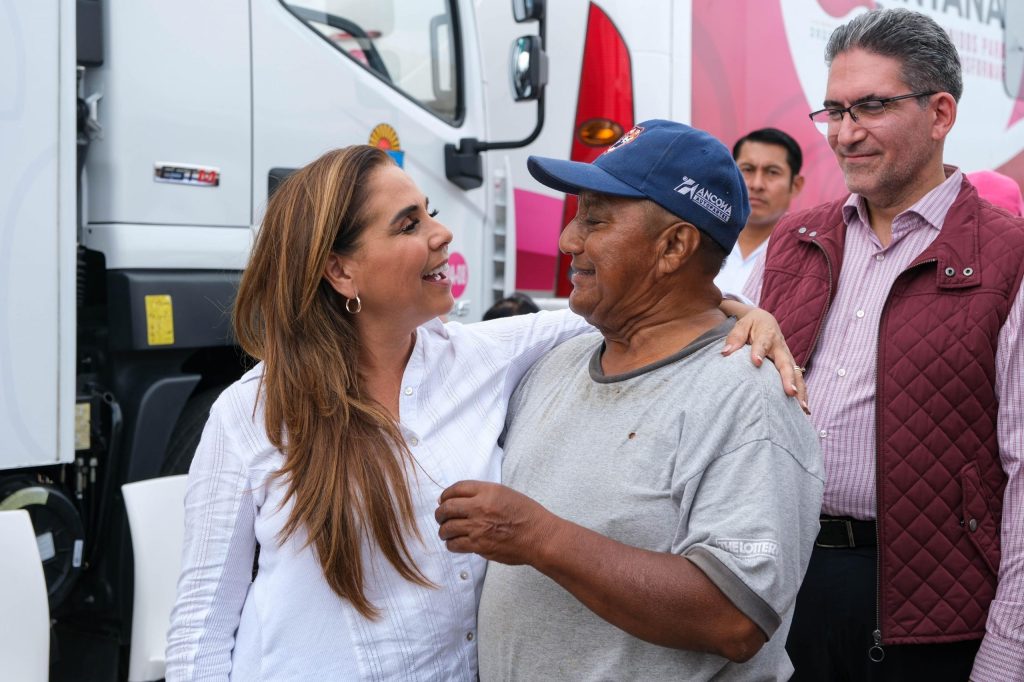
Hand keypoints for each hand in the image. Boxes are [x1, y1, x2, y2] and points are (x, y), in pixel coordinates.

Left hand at [435, 480, 554, 564]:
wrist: (539, 537)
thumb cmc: (527, 515)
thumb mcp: (506, 494)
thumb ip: (484, 494)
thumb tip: (462, 501)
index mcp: (488, 491)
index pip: (456, 488)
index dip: (445, 494)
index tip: (443, 499)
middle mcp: (480, 507)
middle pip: (447, 508)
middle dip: (440, 513)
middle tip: (440, 517)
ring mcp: (478, 527)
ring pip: (448, 528)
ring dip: (443, 530)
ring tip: (445, 532)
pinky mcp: (479, 545)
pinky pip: (455, 544)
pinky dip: (451, 544)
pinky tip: (454, 543)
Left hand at [722, 307, 809, 413]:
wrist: (766, 321)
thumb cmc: (751, 325)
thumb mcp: (741, 325)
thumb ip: (735, 338)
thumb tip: (725, 352)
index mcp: (767, 335)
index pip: (762, 344)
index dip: (759, 352)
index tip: (756, 362)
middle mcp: (780, 348)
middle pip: (786, 363)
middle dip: (788, 378)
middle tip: (790, 392)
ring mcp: (787, 358)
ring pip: (796, 374)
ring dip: (800, 390)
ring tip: (802, 408)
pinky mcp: (790, 366)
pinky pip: (798, 380)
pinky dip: (802, 394)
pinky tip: (804, 410)